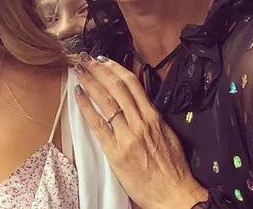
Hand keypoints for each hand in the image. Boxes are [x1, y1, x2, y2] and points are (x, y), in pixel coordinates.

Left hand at [75, 55, 206, 208]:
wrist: (174, 194)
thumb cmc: (172, 167)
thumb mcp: (166, 133)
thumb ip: (151, 116)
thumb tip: (137, 99)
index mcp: (154, 117)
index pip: (132, 84)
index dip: (115, 68)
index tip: (103, 59)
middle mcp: (140, 122)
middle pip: (116, 87)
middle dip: (98, 70)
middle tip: (85, 59)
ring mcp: (127, 136)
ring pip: (106, 101)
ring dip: (90, 82)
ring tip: (78, 71)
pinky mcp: (116, 151)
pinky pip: (97, 124)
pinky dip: (86, 107)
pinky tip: (78, 95)